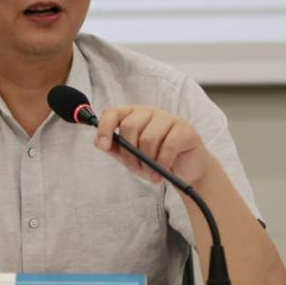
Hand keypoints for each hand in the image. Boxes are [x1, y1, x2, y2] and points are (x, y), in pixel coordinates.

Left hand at [93, 105, 208, 185]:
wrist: (186, 169)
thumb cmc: (156, 159)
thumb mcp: (131, 156)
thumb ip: (115, 148)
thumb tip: (99, 142)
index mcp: (133, 114)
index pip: (113, 113)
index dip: (105, 128)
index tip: (103, 145)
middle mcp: (150, 112)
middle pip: (130, 126)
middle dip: (129, 153)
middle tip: (135, 169)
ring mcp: (169, 118)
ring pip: (148, 138)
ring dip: (147, 161)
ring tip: (151, 173)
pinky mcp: (185, 129)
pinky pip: (168, 146)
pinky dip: (162, 163)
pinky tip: (162, 172)